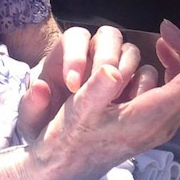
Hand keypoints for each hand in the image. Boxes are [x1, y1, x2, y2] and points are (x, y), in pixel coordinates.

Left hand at [17, 24, 157, 140]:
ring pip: (131, 52)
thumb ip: (31, 104)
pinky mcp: (134, 84)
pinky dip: (143, 87)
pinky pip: (147, 74)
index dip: (76, 57)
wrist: (61, 142)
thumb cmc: (45, 122)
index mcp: (66, 54)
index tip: (73, 86)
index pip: (75, 38)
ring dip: (127, 73)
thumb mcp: (32, 119)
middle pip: (109, 37)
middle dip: (107, 59)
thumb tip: (40, 88)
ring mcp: (117, 67)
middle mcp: (94, 53)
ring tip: (116, 101)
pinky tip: (132, 109)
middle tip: (103, 89)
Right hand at [23, 7, 179, 179]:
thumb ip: (97, 89)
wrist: (66, 168)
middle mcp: (167, 120)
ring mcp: (165, 122)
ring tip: (166, 29)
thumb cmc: (70, 138)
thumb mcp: (78, 110)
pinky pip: (179, 88)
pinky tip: (158, 51)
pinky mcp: (157, 120)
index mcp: (154, 115)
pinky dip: (175, 64)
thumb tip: (111, 69)